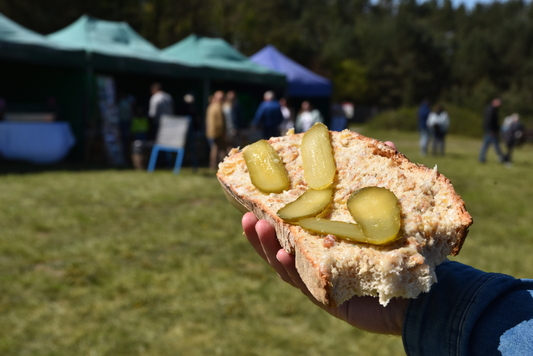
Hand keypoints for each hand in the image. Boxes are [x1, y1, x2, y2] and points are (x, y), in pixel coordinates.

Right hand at [241, 140, 406, 335]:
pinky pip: (305, 283)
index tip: (254, 194)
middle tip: (246, 214)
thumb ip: (385, 179)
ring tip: (256, 225)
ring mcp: (322, 278)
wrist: (424, 295)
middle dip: (261, 231)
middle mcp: (318, 258)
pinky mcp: (330, 297)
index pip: (292, 224)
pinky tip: (283, 256)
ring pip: (285, 264)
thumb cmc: (403, 249)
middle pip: (281, 244)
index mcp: (324, 238)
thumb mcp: (390, 209)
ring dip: (268, 246)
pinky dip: (291, 270)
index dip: (271, 212)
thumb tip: (383, 143)